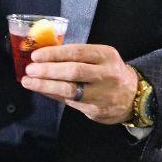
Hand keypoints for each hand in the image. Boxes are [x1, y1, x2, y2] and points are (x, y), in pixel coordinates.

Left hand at [22, 44, 136, 124]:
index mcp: (106, 55)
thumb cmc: (109, 72)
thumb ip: (77, 57)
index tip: (36, 55)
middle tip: (30, 69)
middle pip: (73, 71)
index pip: (77, 52)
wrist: (132, 96)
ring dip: (45, 85)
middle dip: (48, 70)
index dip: (54, 53)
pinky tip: (41, 90)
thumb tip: (44, 55)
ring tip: (28, 81)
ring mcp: (102, 93)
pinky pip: (69, 101)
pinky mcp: (96, 109)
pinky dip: (52, 94)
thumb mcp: (100, 58)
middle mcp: (106, 74)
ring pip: (70, 90)